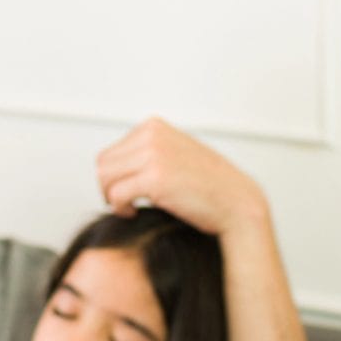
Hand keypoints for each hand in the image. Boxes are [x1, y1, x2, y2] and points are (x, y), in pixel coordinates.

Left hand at [95, 118, 267, 236]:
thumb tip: (121, 164)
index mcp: (154, 127)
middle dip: (109, 187)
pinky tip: (134, 213)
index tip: (128, 191)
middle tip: (125, 203)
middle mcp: (152, 135)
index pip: (112, 151)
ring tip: (130, 208)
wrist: (237, 203)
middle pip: (103, 164)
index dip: (115, 176)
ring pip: (105, 178)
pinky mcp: (155, 179)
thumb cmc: (211, 186)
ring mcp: (153, 155)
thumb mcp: (178, 154)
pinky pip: (116, 194)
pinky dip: (120, 208)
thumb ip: (152, 152)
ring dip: (112, 197)